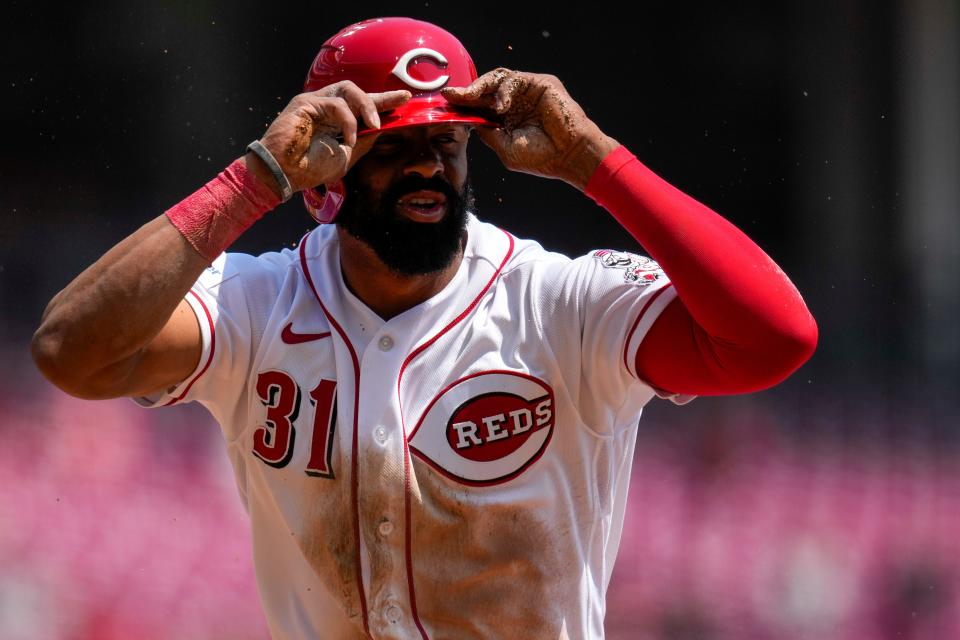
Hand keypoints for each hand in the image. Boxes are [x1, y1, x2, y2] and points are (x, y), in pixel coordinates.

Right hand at [250, 82, 410, 194]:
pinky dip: (347, 121)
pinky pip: (336, 104)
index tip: (405, 100)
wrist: (283, 174)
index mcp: (334, 121)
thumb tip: (381, 130)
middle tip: (401, 100)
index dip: (383, 102)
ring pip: (349, 90)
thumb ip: (362, 141)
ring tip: (375, 125)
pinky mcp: (306, 102)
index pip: (361, 106)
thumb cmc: (309, 168)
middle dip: (381, 96)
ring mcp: (315, 103)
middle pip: (357, 91)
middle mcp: (325, 109)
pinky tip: (349, 138)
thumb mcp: (346, 156)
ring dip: (366, 106)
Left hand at [442, 68, 618, 189]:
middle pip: (484, 91)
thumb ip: (487, 133)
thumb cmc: (541, 157)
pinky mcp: (539, 84)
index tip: (445, 103)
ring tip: (471, 97)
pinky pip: (515, 79)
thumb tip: (467, 120)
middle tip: (451, 95)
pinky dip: (504, 90)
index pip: (479, 107)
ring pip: (497, 80)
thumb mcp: (505, 148)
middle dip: (466, 92)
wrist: (569, 155)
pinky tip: (500, 105)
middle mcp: (514, 104)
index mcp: (505, 120)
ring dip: (481, 88)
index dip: (462, 104)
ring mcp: (526, 93)